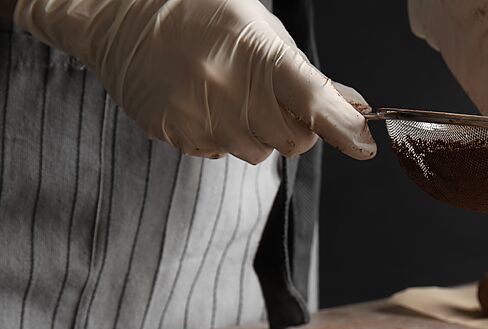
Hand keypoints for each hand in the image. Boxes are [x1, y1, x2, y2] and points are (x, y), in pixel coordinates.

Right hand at [14, 0, 375, 163]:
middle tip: (273, 99)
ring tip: (229, 94)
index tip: (365, 145)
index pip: (315, 104)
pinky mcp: (175, 133)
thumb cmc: (200, 12)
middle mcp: (230, 89)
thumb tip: (353, 107)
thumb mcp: (261, 29)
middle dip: (295, 128)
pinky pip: (218, 152)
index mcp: (258, 54)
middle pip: (291, 141)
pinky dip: (222, 135)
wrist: (119, 12)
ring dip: (257, 133)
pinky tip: (203, 102)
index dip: (345, 129)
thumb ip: (308, 75)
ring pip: (257, 151)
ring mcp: (200, 115)